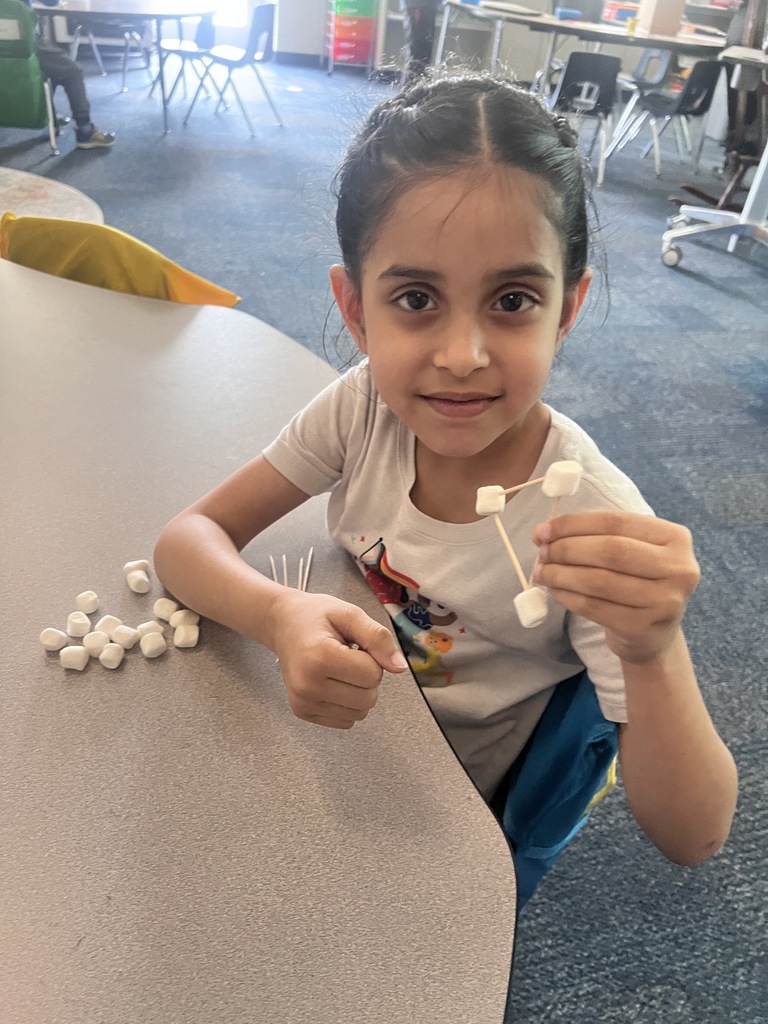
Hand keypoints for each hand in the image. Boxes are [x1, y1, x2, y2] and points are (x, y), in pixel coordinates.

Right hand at [270, 589, 408, 728]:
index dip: (372, 657)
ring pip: (359, 713)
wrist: (282, 624)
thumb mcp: (350, 614)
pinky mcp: (302, 712)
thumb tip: (400, 668)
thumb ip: (378, 638)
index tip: (353, 645)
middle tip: (347, 656)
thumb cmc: (316, 616)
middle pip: (368, 698)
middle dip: (367, 677)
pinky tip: (331, 682)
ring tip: (339, 669)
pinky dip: (347, 703)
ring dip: (358, 691)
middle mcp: (307, 685)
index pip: (373, 675)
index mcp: (319, 658)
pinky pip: (346, 720)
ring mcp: (303, 702)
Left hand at [531, 511, 699, 664]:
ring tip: (541, 572)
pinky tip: (553, 591)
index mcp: (675, 538)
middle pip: (609, 550)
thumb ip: (598, 535)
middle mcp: (677, 568)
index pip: (615, 522)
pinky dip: (566, 596)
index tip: (543, 531)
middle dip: (566, 549)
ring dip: (560, 574)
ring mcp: (663, 601)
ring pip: (598, 580)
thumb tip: (545, 532)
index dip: (573, 524)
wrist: (654, 634)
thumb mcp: (634, 551)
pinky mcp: (642, 628)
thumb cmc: (637, 582)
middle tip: (541, 553)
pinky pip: (593, 606)